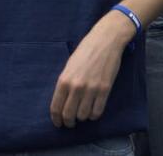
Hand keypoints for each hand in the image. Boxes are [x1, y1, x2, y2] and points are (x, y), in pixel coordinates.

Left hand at [49, 11, 134, 128]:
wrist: (106, 40)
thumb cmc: (86, 50)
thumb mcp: (69, 65)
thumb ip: (65, 83)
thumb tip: (63, 101)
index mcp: (64, 80)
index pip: (56, 108)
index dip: (56, 119)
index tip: (59, 123)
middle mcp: (76, 87)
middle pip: (69, 115)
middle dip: (68, 122)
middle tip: (71, 123)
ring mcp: (91, 89)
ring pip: (83, 116)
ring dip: (82, 118)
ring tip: (83, 114)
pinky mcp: (105, 89)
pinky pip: (97, 111)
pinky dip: (94, 115)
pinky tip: (93, 111)